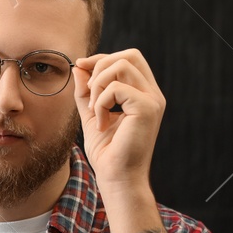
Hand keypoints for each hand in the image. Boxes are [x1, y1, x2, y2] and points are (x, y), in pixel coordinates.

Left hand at [72, 48, 165, 192]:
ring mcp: (153, 100)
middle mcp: (152, 93)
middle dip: (101, 66)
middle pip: (130, 55)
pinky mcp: (148, 108)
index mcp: (143, 92)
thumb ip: (86, 91)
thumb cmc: (107, 151)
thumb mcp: (92, 113)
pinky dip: (101, 103)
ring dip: (98, 86)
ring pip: (122, 66)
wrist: (117, 178)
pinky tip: (101, 124)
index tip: (81, 67)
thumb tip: (80, 66)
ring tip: (95, 110)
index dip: (102, 58)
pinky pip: (116, 89)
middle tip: (89, 92)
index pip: (128, 58)